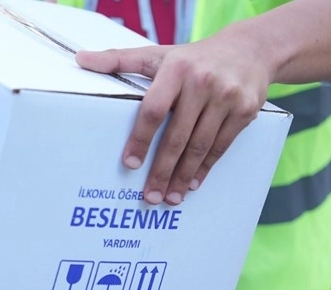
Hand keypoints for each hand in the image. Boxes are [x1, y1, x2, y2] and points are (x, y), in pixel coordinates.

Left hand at [75, 31, 270, 204]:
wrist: (250, 49)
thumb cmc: (193, 58)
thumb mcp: (157, 54)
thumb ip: (119, 60)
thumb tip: (80, 59)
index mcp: (176, 68)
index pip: (153, 110)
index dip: (141, 139)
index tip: (130, 164)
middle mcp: (202, 82)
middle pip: (177, 136)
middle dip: (162, 171)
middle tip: (149, 196)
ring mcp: (226, 97)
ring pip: (200, 146)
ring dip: (183, 177)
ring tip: (170, 198)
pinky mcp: (246, 110)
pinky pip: (221, 146)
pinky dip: (205, 168)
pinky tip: (192, 184)